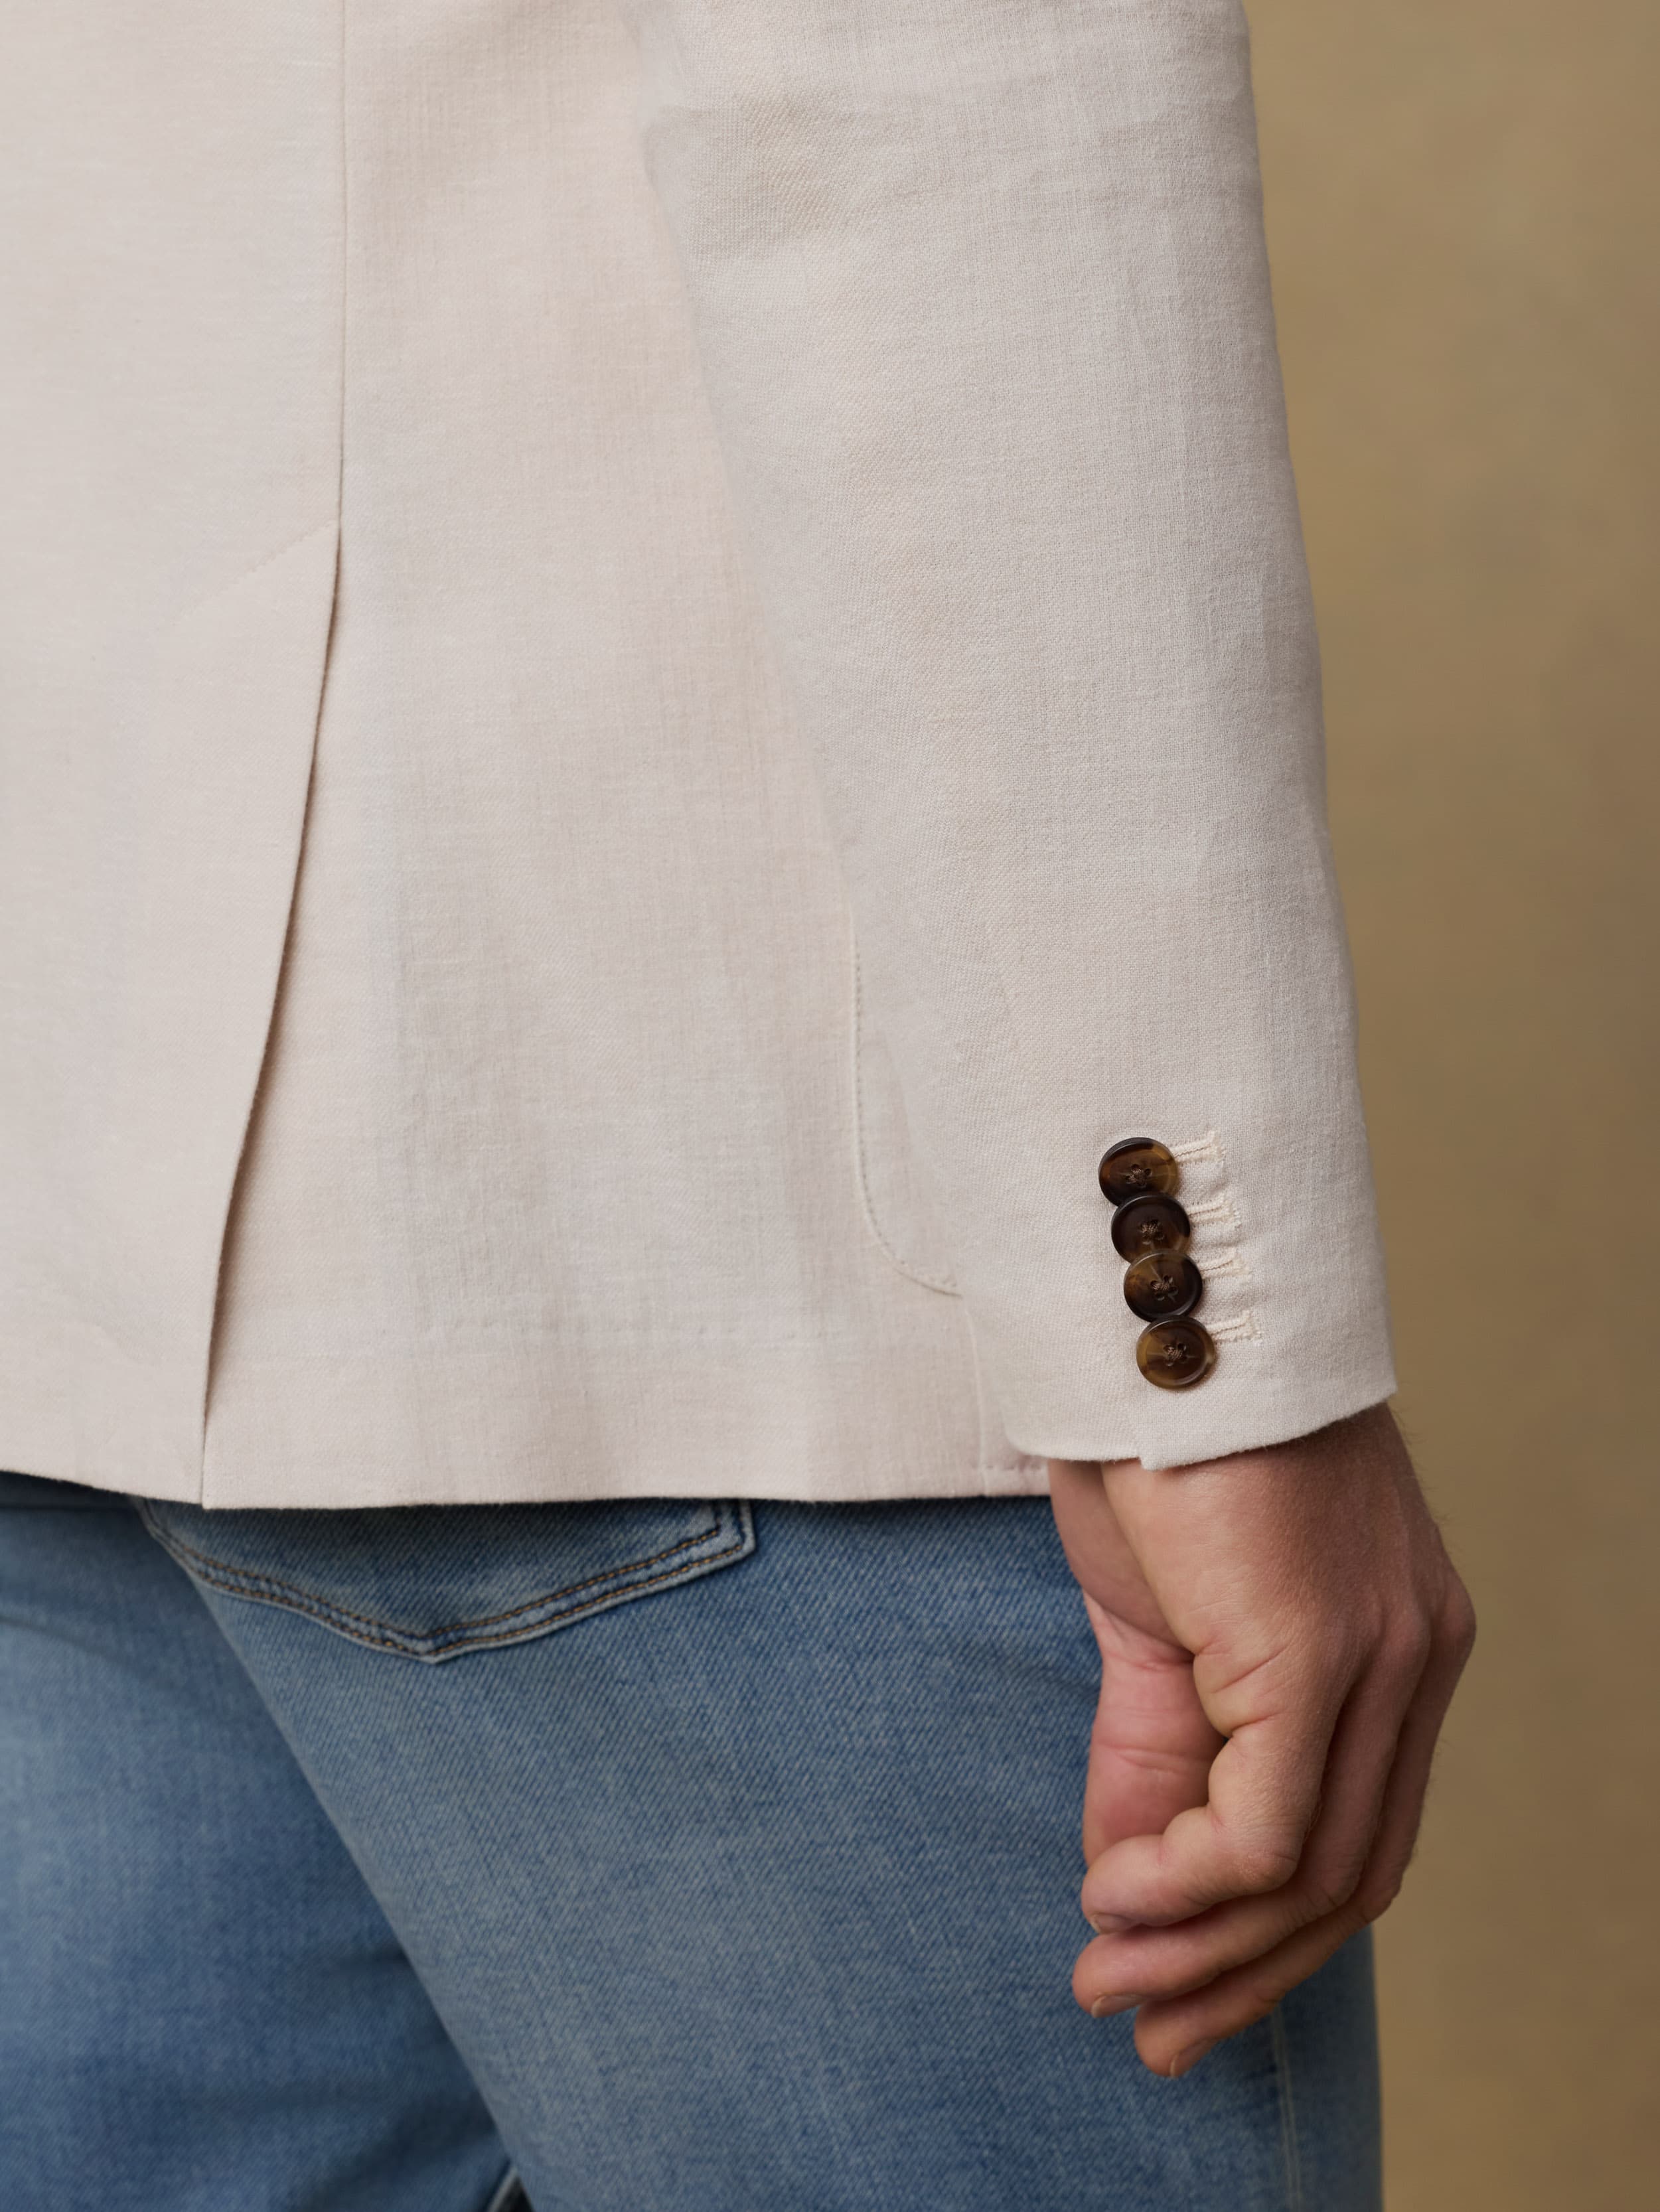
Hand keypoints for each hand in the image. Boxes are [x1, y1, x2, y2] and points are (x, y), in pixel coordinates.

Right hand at [1049, 1404, 1473, 2077]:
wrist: (1154, 1312)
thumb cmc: (1158, 1442)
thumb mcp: (1157, 1620)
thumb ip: (1155, 1752)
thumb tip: (1123, 1883)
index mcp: (1397, 1645)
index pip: (1362, 1835)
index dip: (1269, 1937)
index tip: (1171, 1992)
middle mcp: (1416, 1657)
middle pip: (1354, 1877)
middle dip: (1239, 1973)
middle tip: (1139, 2024)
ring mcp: (1378, 1654)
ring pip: (1316, 1873)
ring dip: (1200, 1948)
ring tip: (1106, 1974)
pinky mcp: (1314, 1649)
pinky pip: (1266, 1829)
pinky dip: (1185, 1884)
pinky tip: (1109, 1888)